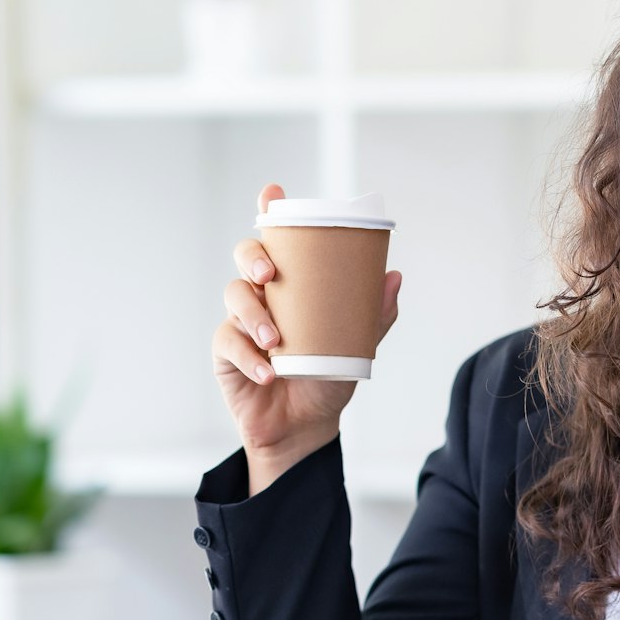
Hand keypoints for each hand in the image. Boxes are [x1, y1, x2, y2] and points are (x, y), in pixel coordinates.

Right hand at [213, 183, 401, 490]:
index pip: (277, 239)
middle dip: (253, 258)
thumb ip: (374, 316)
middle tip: (269, 276)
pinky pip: (229, 343)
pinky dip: (250, 358)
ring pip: (234, 297)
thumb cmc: (327, 379)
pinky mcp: (225, 352)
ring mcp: (240, 320)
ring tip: (274, 340)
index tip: (272, 192)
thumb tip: (393, 277)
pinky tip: (268, 372)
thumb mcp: (357, 348)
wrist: (306, 427)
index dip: (269, 210)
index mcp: (292, 284)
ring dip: (253, 315)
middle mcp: (263, 294)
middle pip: (246, 257)